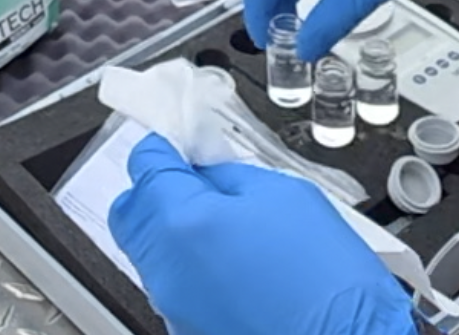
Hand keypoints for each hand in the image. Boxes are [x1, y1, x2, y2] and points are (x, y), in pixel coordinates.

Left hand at [109, 134, 415, 334]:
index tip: (182, 143)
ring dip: (176, 230)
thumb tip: (204, 167)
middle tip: (200, 182)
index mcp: (181, 223)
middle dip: (158, 189)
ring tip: (229, 228)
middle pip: (131, 211)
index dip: (167, 146)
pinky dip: (193, 268)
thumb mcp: (285, 195)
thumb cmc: (327, 282)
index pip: (145, 164)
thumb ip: (229, 174)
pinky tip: (236, 265)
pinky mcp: (187, 329)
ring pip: (151, 251)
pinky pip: (174, 285)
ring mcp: (173, 306)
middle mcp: (165, 269)